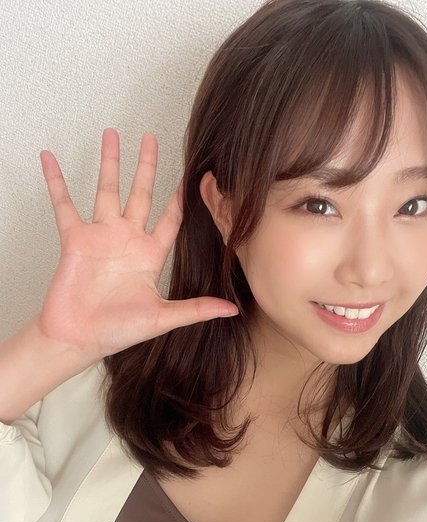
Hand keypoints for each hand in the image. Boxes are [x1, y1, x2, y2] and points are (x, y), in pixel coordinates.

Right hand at [37, 128, 237, 360]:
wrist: (79, 338)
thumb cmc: (118, 331)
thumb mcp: (163, 317)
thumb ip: (196, 309)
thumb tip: (232, 310)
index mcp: (150, 255)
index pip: (170, 218)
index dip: (181, 198)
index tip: (193, 176)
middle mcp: (127, 240)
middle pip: (140, 193)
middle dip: (146, 166)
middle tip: (151, 138)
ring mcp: (101, 236)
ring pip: (106, 190)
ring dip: (109, 162)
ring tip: (111, 134)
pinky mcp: (75, 239)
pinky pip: (64, 204)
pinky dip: (55, 182)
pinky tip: (50, 159)